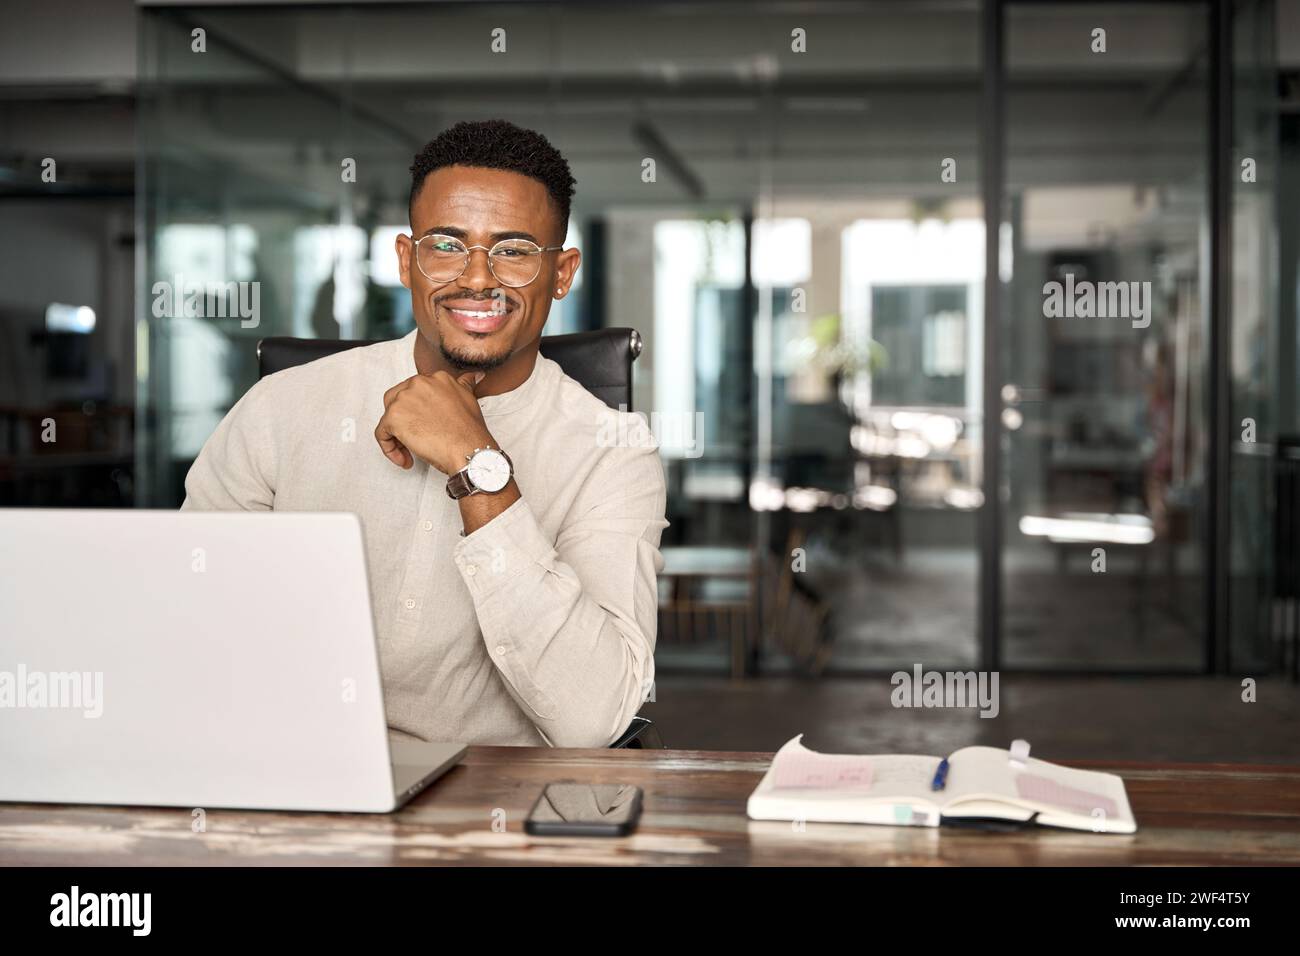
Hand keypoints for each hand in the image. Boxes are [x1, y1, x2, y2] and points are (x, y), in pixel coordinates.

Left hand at [374, 369, 492, 473]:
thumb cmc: (470, 432)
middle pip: (396, 400)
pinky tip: (405, 458)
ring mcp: (404, 399)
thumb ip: (464, 385)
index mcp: (436, 378)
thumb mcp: (469, 399)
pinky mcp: (394, 417)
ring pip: (388, 418)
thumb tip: (473, 377)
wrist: (469, 449)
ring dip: (397, 437)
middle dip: (402, 420)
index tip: (425, 425)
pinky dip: (389, 448)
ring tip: (411, 452)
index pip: (415, 391)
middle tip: (414, 437)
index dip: (416, 411)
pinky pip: (382, 434)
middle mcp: (419, 383)